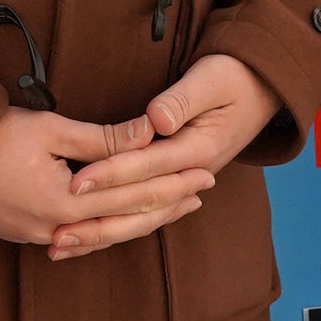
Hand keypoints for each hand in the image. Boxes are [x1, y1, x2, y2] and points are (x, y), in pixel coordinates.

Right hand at [0, 106, 208, 255]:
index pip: (136, 194)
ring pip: (103, 233)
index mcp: (67, 204)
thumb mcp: (47, 129)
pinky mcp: (20, 233)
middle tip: (203, 192)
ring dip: (139, 220)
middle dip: (167, 204)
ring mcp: (36, 235)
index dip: (174, 182)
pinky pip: (77, 237)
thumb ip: (102, 138)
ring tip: (170, 209)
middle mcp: (56, 229)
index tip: (206, 170)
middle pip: (125, 220)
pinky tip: (118, 224)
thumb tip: (150, 134)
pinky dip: (106, 229)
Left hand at [57, 53, 276, 259]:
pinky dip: (115, 225)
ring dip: (101, 232)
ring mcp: (186, 182)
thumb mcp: (211, 78)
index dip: (109, 174)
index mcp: (198, 150)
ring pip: (140, 216)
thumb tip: (156, 121)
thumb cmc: (234, 75)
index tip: (76, 183)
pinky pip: (144, 211)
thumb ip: (181, 100)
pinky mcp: (177, 181)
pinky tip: (88, 237)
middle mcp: (192, 173)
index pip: (146, 166)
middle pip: (139, 202)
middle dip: (96, 218)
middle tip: (57, 232)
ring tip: (63, 245)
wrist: (263, 87)